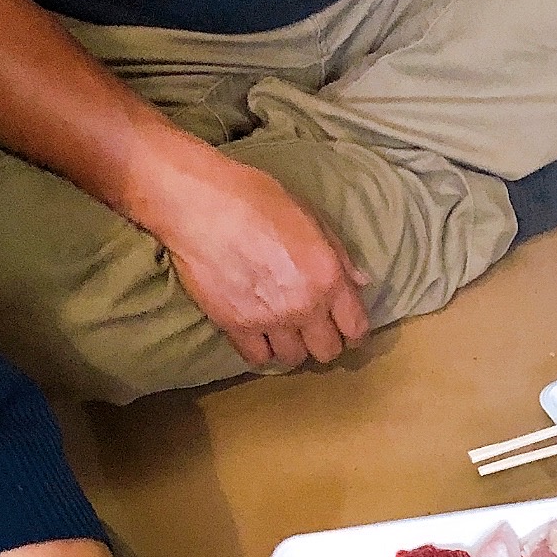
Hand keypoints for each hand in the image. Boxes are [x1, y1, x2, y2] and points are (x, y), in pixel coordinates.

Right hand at [158, 151, 371, 370]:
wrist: (196, 202)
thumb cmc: (253, 197)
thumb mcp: (307, 215)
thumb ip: (337, 254)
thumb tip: (359, 283)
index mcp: (327, 277)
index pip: (356, 328)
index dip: (353, 332)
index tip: (345, 329)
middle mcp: (304, 305)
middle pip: (327, 352)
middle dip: (323, 342)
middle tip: (311, 328)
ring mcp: (270, 319)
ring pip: (293, 359)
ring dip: (291, 346)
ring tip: (282, 330)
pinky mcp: (236, 326)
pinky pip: (257, 357)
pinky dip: (259, 349)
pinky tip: (256, 333)